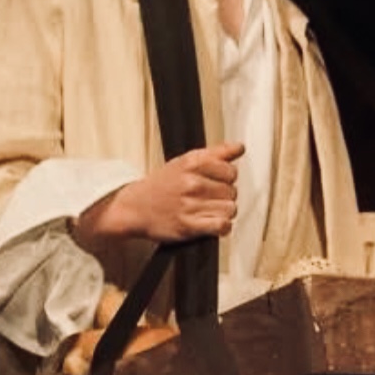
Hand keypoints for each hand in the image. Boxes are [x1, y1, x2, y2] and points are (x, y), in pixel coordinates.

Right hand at [77, 142, 244, 244]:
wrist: (135, 207)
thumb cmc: (162, 185)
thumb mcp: (186, 161)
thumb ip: (216, 153)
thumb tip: (240, 147)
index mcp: (192, 163)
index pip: (231, 172)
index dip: (226, 179)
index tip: (216, 182)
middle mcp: (191, 183)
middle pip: (232, 192)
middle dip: (223, 197)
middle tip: (208, 199)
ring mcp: (190, 205)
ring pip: (230, 209)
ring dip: (223, 212)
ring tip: (208, 211)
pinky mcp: (188, 226)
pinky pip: (222, 226)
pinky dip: (221, 226)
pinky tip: (212, 223)